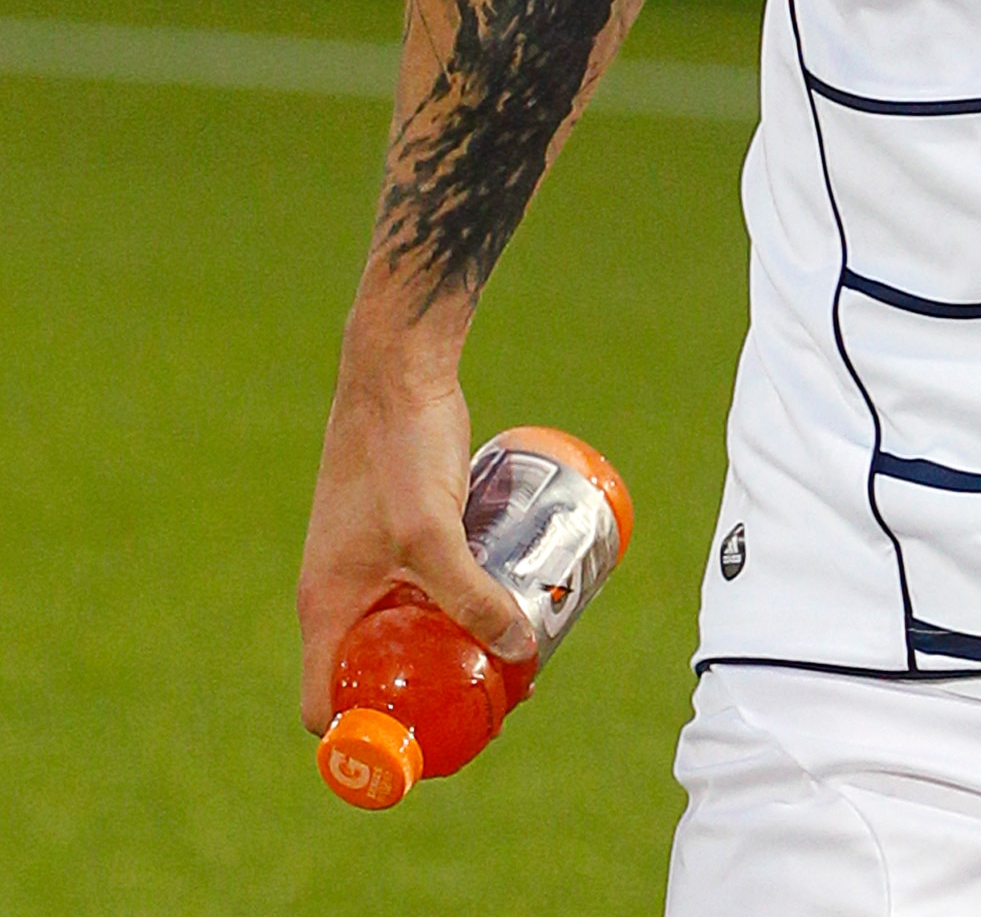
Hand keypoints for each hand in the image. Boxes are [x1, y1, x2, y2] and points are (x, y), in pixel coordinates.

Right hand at [297, 341, 534, 731]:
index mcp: (325, 607)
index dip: (367, 741)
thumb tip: (520, 651)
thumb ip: (470, 592)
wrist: (399, 369)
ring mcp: (372, 563)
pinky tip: (509, 603)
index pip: (326, 706)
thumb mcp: (433, 531)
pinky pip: (427, 592)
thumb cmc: (399, 447)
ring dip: (451, 652)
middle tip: (494, 703)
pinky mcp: (403, 534)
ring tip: (515, 659)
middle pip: (377, 675)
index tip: (430, 746)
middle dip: (430, 697)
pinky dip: (459, 607)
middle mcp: (340, 594)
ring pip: (409, 632)